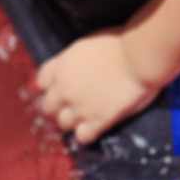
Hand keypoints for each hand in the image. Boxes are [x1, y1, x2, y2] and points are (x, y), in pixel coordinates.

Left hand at [35, 33, 155, 145]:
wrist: (139, 57)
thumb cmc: (119, 43)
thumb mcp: (86, 45)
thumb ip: (73, 61)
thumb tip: (74, 69)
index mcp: (62, 66)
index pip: (41, 82)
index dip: (50, 86)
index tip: (59, 87)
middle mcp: (65, 89)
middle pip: (48, 107)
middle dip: (58, 107)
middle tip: (72, 105)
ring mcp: (80, 107)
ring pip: (63, 124)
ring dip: (72, 121)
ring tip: (85, 117)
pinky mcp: (98, 121)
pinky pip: (82, 137)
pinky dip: (87, 134)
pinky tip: (96, 126)